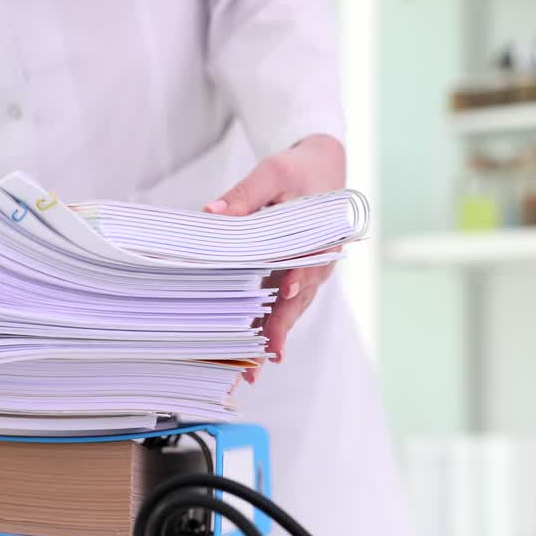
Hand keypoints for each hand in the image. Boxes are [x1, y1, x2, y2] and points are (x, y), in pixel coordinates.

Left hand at [204, 134, 346, 382]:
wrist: (322, 167)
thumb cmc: (301, 169)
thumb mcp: (274, 172)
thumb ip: (246, 194)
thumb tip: (213, 213)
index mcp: (320, 232)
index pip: (308, 260)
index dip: (296, 278)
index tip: (286, 291)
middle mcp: (318, 259)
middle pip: (300, 297)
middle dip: (283, 327)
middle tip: (267, 356)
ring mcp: (308, 271)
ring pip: (292, 308)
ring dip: (275, 336)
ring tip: (256, 367)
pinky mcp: (296, 275)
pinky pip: (284, 304)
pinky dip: (271, 326)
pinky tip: (256, 352)